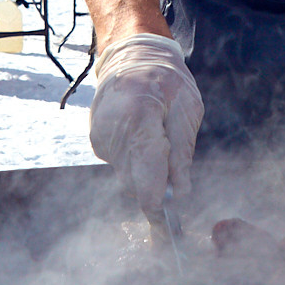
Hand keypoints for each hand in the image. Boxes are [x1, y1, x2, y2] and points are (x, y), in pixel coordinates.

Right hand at [88, 34, 203, 214]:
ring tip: (159, 141)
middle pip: (136, 183)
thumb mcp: (187, 108)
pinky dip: (136, 161)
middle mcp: (112, 132)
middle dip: (156, 188)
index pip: (147, 175)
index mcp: (138, 118)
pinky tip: (144, 137)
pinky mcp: (97, 142)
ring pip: (128, 177)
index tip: (167, 228)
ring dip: (146, 173)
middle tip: (175, 180)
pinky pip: (121, 165)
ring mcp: (100, 138)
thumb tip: (179, 191)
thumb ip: (182, 152)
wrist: (131, 56)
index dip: (159, 204)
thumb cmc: (166, 78)